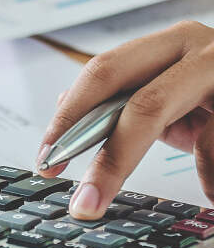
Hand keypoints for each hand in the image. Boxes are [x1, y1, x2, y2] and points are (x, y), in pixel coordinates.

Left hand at [38, 21, 213, 219]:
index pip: (103, 74)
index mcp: (168, 44)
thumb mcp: (171, 91)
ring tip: (202, 196)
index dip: (70, 117)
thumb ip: (126, 100)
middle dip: (110, 161)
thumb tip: (66, 110)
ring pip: (202, 134)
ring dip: (198, 172)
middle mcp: (202, 50)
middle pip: (142, 105)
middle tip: (85, 203)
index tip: (48, 160)